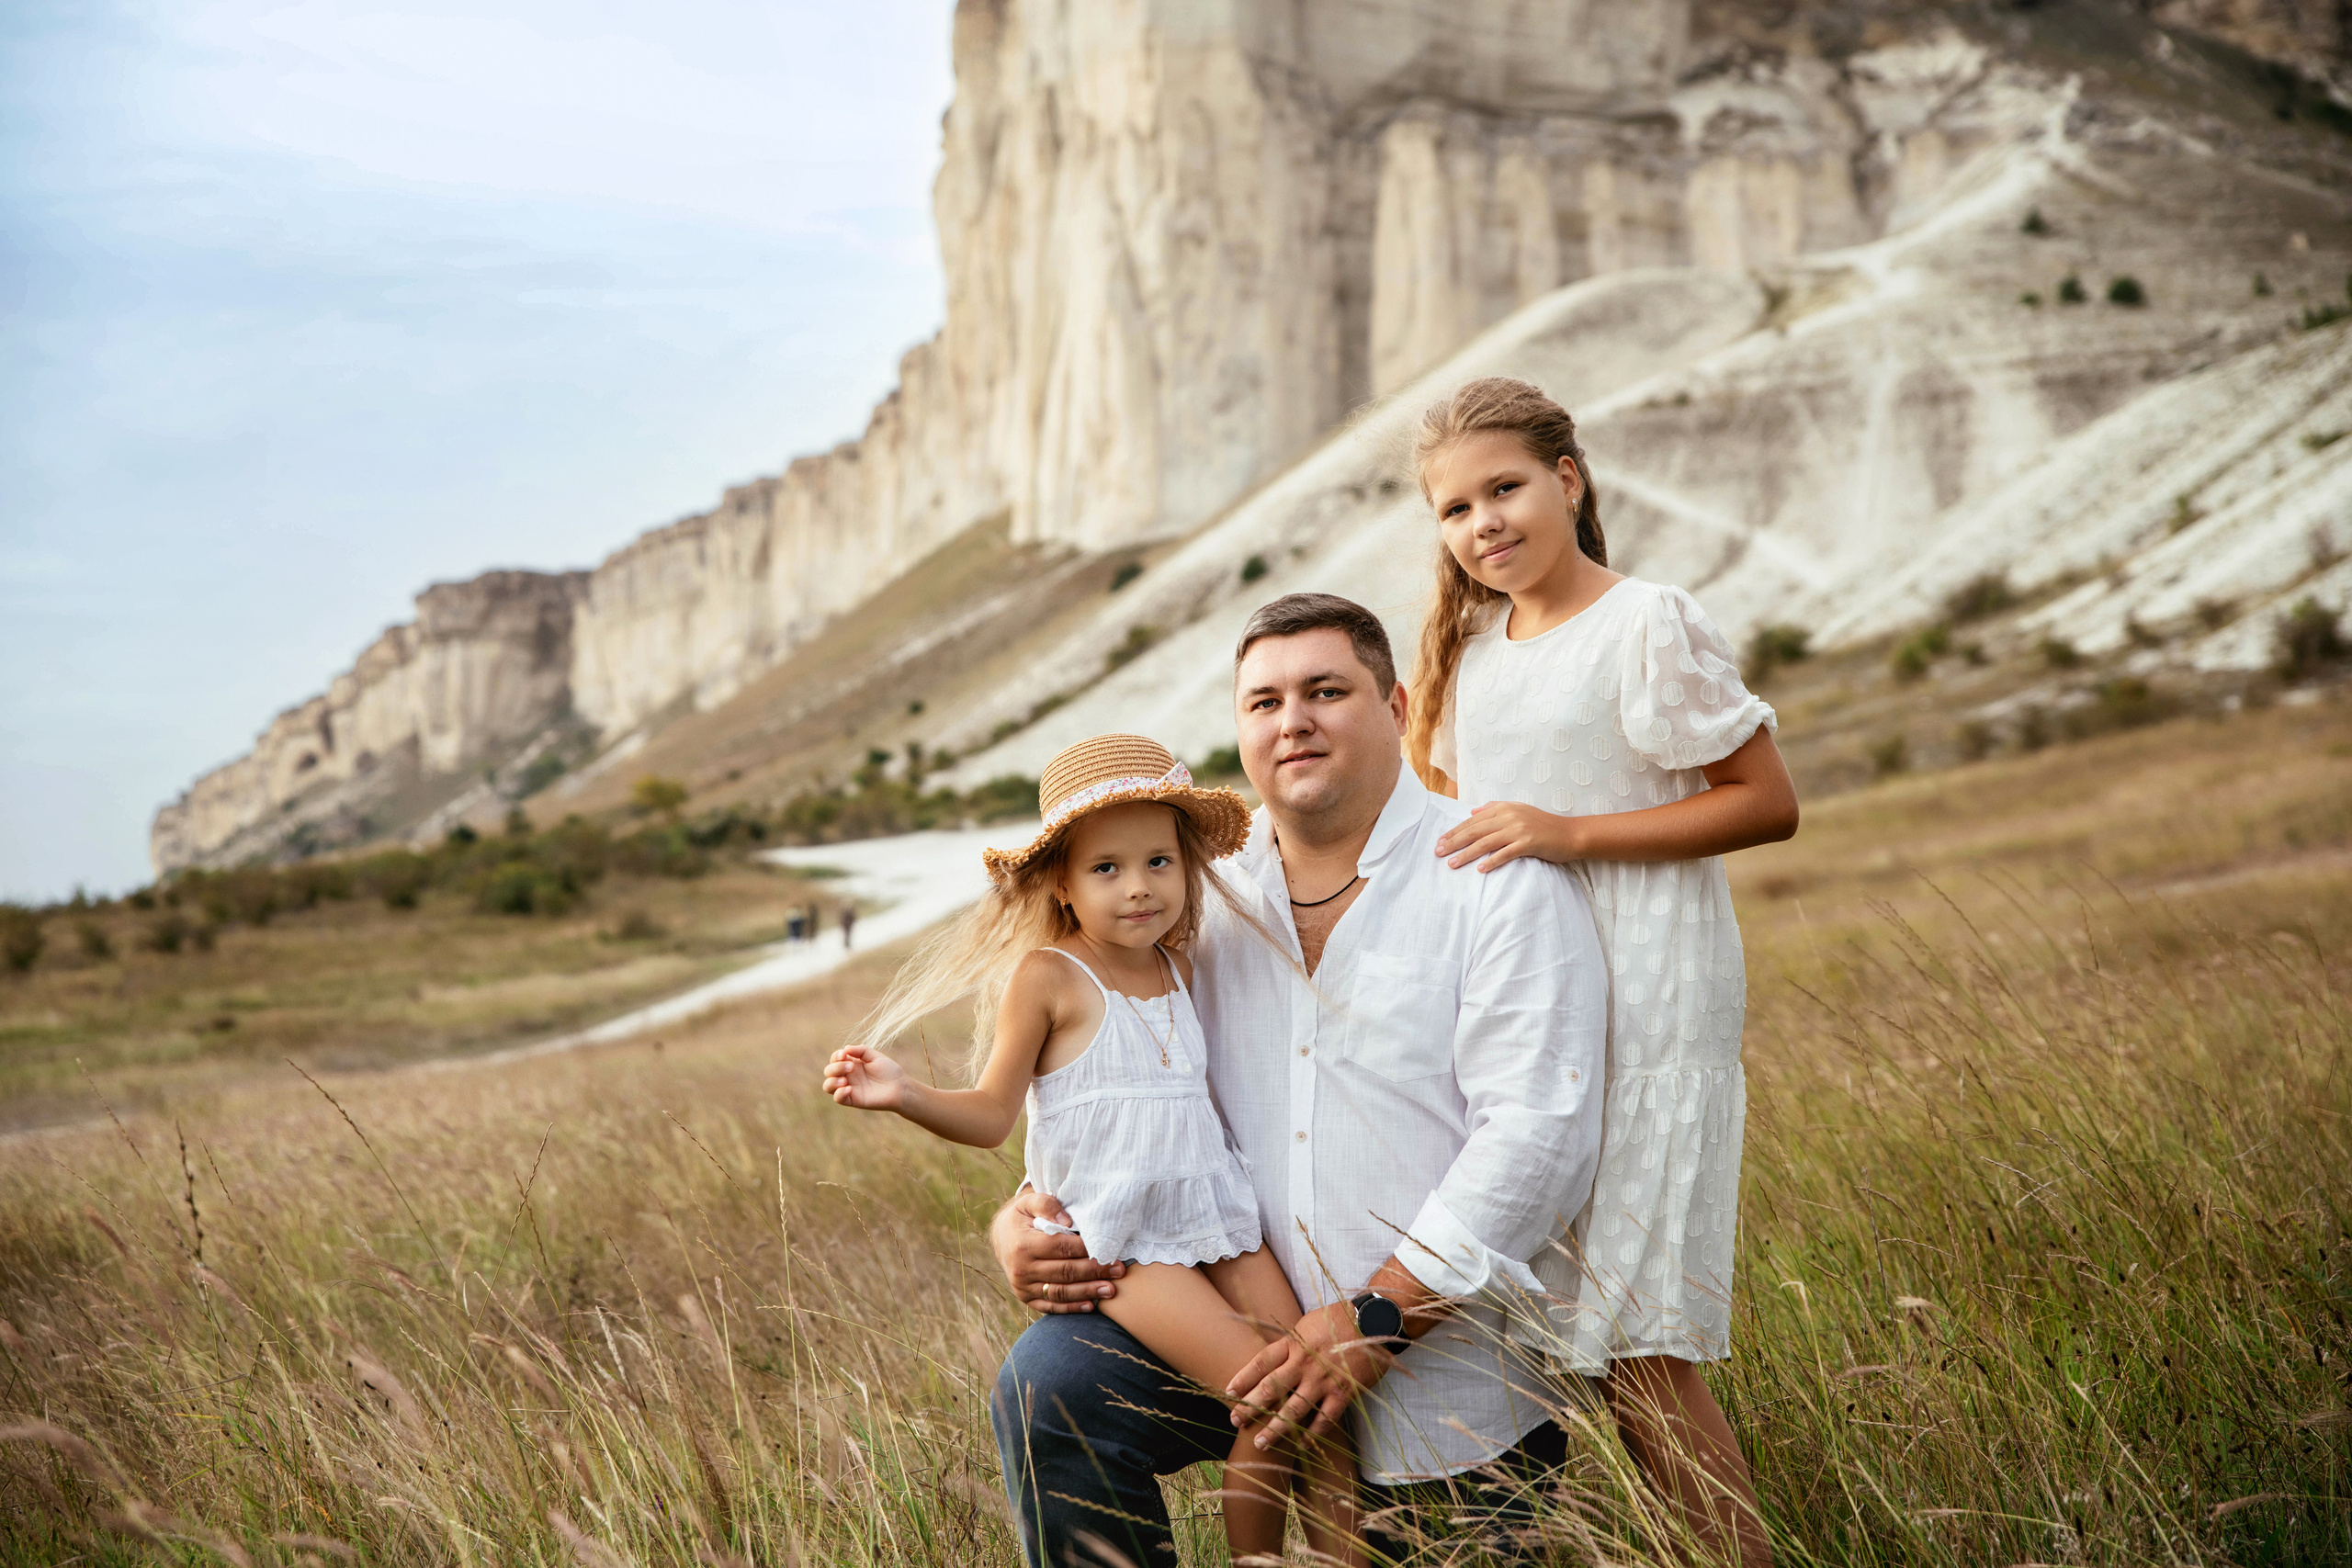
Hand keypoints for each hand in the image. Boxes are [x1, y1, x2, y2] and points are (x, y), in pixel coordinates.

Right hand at [822, 1044, 906, 1109]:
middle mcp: (847, 1076)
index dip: (836, 1056)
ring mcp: (849, 1088)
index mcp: (851, 1063)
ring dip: (832, 1081)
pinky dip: (839, 1093)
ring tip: (844, 1079)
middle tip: (851, 1067)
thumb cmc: (889, 1071)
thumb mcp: (875, 1056)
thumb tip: (845, 1049)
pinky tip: (849, 1088)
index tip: (844, 1054)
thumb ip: (861, 1051)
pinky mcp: (852, 1100)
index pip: (835, 1059)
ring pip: (828, 1086)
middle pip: (829, 1071)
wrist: (900, 1087)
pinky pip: (837, 1098)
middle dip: (836, 1067)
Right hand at [991, 1190, 1123, 1312]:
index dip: (1087, 1250)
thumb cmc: (1022, 1217)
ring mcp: (1023, 1287)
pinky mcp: (1026, 1298)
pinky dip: (1071, 1308)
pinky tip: (1091, 1305)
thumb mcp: (1029, 1202)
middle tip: (1118, 1270)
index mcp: (1023, 1245)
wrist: (1001, 1238)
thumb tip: (1067, 1222)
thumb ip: (1047, 1206)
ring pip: (1060, 1292)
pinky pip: (1051, 1306)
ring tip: (1110, 1289)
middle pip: (1064, 1272)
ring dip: (1087, 1292)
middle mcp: (1022, 1269)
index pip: (1061, 1248)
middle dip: (1094, 1272)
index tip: (1109, 1249)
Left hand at [1225, 1301, 1391, 1448]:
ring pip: (1293, 1409)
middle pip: (1271, 1388)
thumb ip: (1290, 1343)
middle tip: (1236, 1421)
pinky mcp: (1343, 1393)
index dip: (1243, 1378)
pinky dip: (1311, 1434)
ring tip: (1260, 1442)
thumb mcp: (1307, 1324)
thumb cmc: (1339, 1319)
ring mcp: (1324, 1380)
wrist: (1374, 1321)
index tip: (1228, 1392)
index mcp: (1294, 1343)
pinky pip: (1324, 1419)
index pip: (1261, 1362)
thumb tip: (1271, 1359)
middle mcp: (1305, 1363)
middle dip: (1250, 1407)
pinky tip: (1300, 1444)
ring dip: (1275, 1428)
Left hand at [1434, 801, 1574, 871]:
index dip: (1455, 831)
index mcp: (1504, 808)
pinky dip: (1492, 861)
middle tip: (1438, 852)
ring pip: (1486, 842)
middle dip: (1454, 842)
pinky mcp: (1529, 843)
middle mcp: (1509, 816)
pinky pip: (1506, 853)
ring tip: (1452, 864)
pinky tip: (1480, 870)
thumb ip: (1495, 808)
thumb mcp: (1519, 810)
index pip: (1473, 821)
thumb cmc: (1543, 824)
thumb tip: (1473, 812)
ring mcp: (1519, 830)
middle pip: (1475, 830)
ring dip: (1467, 854)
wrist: (1570, 833)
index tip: (1440, 841)